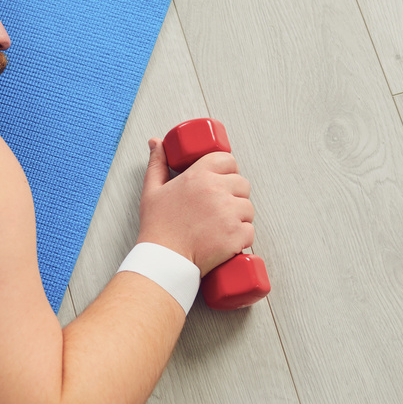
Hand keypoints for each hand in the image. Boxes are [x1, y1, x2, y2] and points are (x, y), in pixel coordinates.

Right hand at [136, 138, 254, 275]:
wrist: (164, 259)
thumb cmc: (158, 227)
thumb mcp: (152, 190)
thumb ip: (157, 163)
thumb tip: (157, 143)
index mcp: (198, 175)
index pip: (227, 160)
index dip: (228, 169)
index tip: (223, 180)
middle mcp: (216, 190)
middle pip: (242, 183)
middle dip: (235, 193)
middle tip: (221, 206)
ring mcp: (228, 213)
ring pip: (248, 207)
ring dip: (240, 215)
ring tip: (223, 224)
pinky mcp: (236, 235)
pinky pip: (250, 230)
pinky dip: (242, 236)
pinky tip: (228, 238)